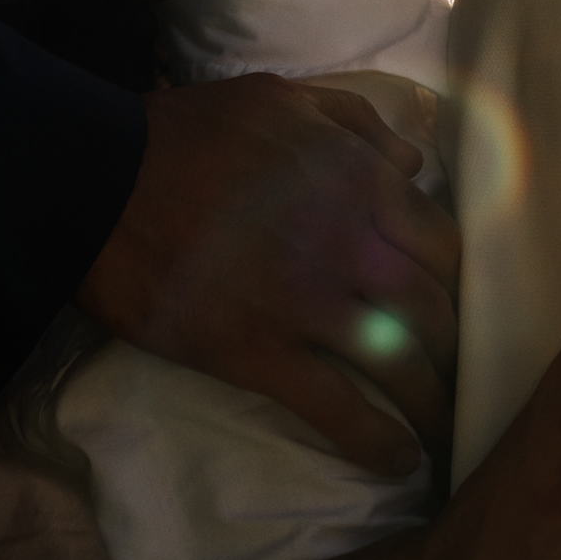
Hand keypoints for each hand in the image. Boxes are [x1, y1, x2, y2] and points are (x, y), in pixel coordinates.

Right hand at [77, 75, 459, 473]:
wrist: (101, 181)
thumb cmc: (189, 134)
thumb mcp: (282, 99)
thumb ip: (355, 122)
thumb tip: (413, 164)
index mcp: (358, 178)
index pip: (443, 244)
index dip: (458, 282)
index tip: (458, 306)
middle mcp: (349, 242)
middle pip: (434, 310)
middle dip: (454, 350)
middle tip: (457, 374)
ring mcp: (307, 303)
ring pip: (401, 364)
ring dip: (431, 404)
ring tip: (441, 428)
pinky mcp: (260, 354)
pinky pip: (338, 409)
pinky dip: (378, 441)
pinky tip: (398, 460)